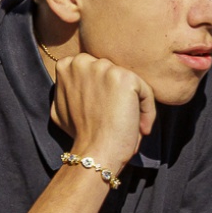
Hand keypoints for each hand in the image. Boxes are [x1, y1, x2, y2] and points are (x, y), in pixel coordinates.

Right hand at [48, 53, 153, 175]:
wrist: (94, 151)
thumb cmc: (80, 133)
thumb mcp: (63, 104)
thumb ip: (70, 87)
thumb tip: (78, 82)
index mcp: (67, 65)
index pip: (96, 71)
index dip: (105, 92)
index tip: (107, 112)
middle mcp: (83, 61)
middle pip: (113, 74)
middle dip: (119, 96)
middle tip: (120, 119)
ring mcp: (104, 68)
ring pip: (130, 82)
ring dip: (135, 104)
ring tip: (131, 126)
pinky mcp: (124, 78)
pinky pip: (145, 91)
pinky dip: (148, 110)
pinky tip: (141, 128)